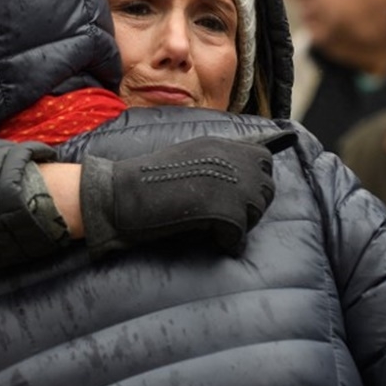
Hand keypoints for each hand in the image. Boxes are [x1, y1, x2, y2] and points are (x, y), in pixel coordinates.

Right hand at [80, 131, 292, 258]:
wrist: (119, 195)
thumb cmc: (145, 182)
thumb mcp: (186, 158)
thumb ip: (215, 162)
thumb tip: (242, 181)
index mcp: (217, 144)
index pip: (264, 159)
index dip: (258, 181)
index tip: (243, 198)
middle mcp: (226, 158)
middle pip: (266, 187)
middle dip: (254, 207)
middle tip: (232, 220)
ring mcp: (225, 182)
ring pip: (256, 210)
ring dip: (243, 224)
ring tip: (221, 230)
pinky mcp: (219, 208)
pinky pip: (241, 230)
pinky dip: (231, 241)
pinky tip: (215, 241)